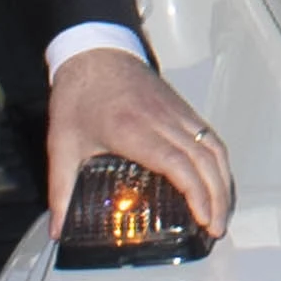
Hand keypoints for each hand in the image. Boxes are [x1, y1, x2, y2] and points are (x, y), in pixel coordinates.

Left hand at [44, 44, 235, 233]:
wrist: (93, 52)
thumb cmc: (80, 94)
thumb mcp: (62, 144)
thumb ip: (60, 190)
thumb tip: (57, 228)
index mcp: (132, 129)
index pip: (177, 162)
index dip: (195, 192)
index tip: (201, 218)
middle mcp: (161, 120)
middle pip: (204, 160)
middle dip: (216, 198)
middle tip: (215, 229)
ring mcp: (176, 112)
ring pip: (213, 148)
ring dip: (223, 182)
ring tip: (220, 213)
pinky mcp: (182, 108)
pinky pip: (210, 137)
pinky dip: (220, 163)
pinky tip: (219, 182)